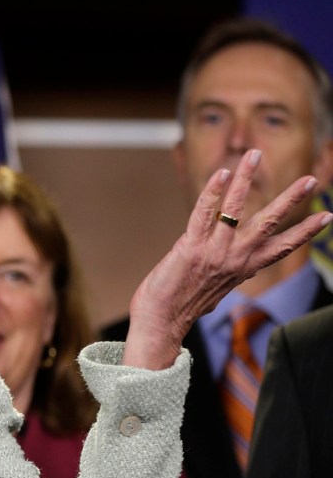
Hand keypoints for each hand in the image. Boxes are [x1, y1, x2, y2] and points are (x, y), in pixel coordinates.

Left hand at [124, 148, 331, 368]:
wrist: (160, 322)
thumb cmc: (181, 307)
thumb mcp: (214, 289)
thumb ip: (225, 274)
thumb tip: (231, 272)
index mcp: (243, 269)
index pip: (281, 247)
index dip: (304, 232)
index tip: (326, 217)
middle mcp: (234, 259)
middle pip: (269, 224)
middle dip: (291, 200)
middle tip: (310, 179)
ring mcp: (213, 252)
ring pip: (235, 208)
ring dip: (245, 178)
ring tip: (254, 154)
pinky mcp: (191, 247)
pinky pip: (204, 213)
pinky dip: (213, 192)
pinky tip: (222, 173)